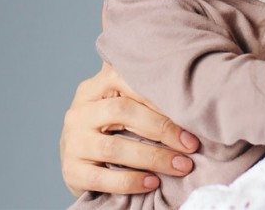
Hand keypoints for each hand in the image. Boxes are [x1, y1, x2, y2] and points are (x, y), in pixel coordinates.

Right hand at [60, 63, 198, 197]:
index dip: (158, 96)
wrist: (78, 163)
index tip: (189, 112)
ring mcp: (73, 142)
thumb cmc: (110, 130)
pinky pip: (102, 178)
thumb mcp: (119, 106)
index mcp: (93, 88)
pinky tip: (153, 183)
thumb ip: (142, 94)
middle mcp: (79, 112)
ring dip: (153, 158)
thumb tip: (193, 95)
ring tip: (181, 166)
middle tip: (191, 144)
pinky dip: (131, 181)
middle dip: (161, 128)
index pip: (125, 81)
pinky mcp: (71, 171)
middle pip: (121, 111)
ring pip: (114, 148)